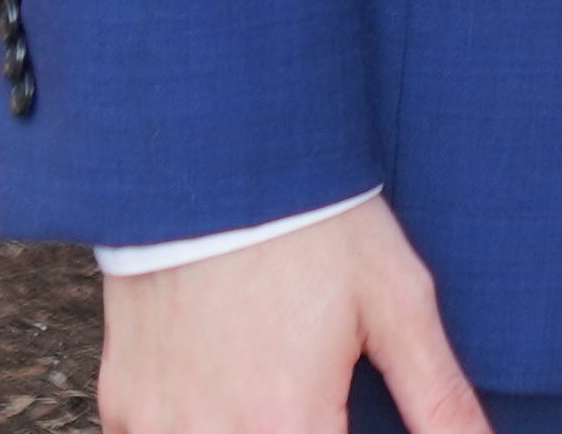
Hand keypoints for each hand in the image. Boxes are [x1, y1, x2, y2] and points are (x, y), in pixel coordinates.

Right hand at [99, 192, 489, 433]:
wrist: (215, 155)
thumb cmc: (315, 224)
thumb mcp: (397, 303)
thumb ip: (439, 399)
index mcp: (285, 421)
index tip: (344, 412)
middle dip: (298, 427)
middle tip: (312, 396)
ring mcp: (158, 422)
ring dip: (246, 428)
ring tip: (273, 385)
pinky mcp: (121, 402)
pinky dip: (191, 429)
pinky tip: (222, 391)